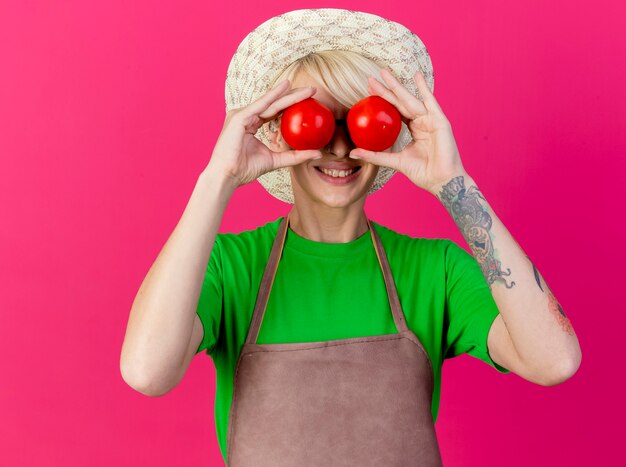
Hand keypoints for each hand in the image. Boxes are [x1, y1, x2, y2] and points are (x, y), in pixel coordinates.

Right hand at [206, 80, 322, 187]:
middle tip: (312, 90)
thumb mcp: (275, 160)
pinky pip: (261, 105)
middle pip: (274, 104)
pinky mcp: (239, 117)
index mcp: (251, 124)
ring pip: (271, 102)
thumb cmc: (245, 169)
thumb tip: (317, 153)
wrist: (227, 175)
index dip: (291, 106)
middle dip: (294, 96)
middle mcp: (246, 117)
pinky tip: (286, 87)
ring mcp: (242, 115)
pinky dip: (274, 96)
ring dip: (289, 94)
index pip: (274, 112)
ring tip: (307, 89)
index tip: (308, 102)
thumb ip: (294, 156)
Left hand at [349, 68, 467, 194]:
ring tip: (384, 73)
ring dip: (397, 86)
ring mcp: (431, 120)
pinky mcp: (439, 121)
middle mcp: (422, 121)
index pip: (395, 111)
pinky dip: (424, 88)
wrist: (441, 181)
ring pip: (410, 99)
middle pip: (400, 102)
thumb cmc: (422, 172)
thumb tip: (353, 153)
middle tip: (371, 77)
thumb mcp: (394, 161)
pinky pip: (430, 101)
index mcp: (414, 129)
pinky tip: (416, 75)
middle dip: (386, 89)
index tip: (368, 91)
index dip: (382, 101)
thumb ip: (375, 155)